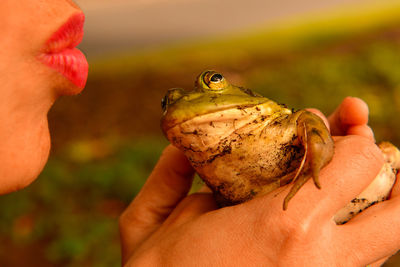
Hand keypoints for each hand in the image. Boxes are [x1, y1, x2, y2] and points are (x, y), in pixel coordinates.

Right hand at [119, 97, 398, 265]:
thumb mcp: (160, 222)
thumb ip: (179, 178)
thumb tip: (194, 149)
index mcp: (283, 227)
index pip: (356, 163)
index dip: (351, 137)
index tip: (329, 128)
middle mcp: (321, 260)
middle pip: (397, 214)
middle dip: (390, 174)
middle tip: (366, 152)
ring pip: (386, 243)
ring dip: (379, 205)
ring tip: (355, 183)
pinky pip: (360, 264)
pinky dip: (358, 236)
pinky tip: (332, 220)